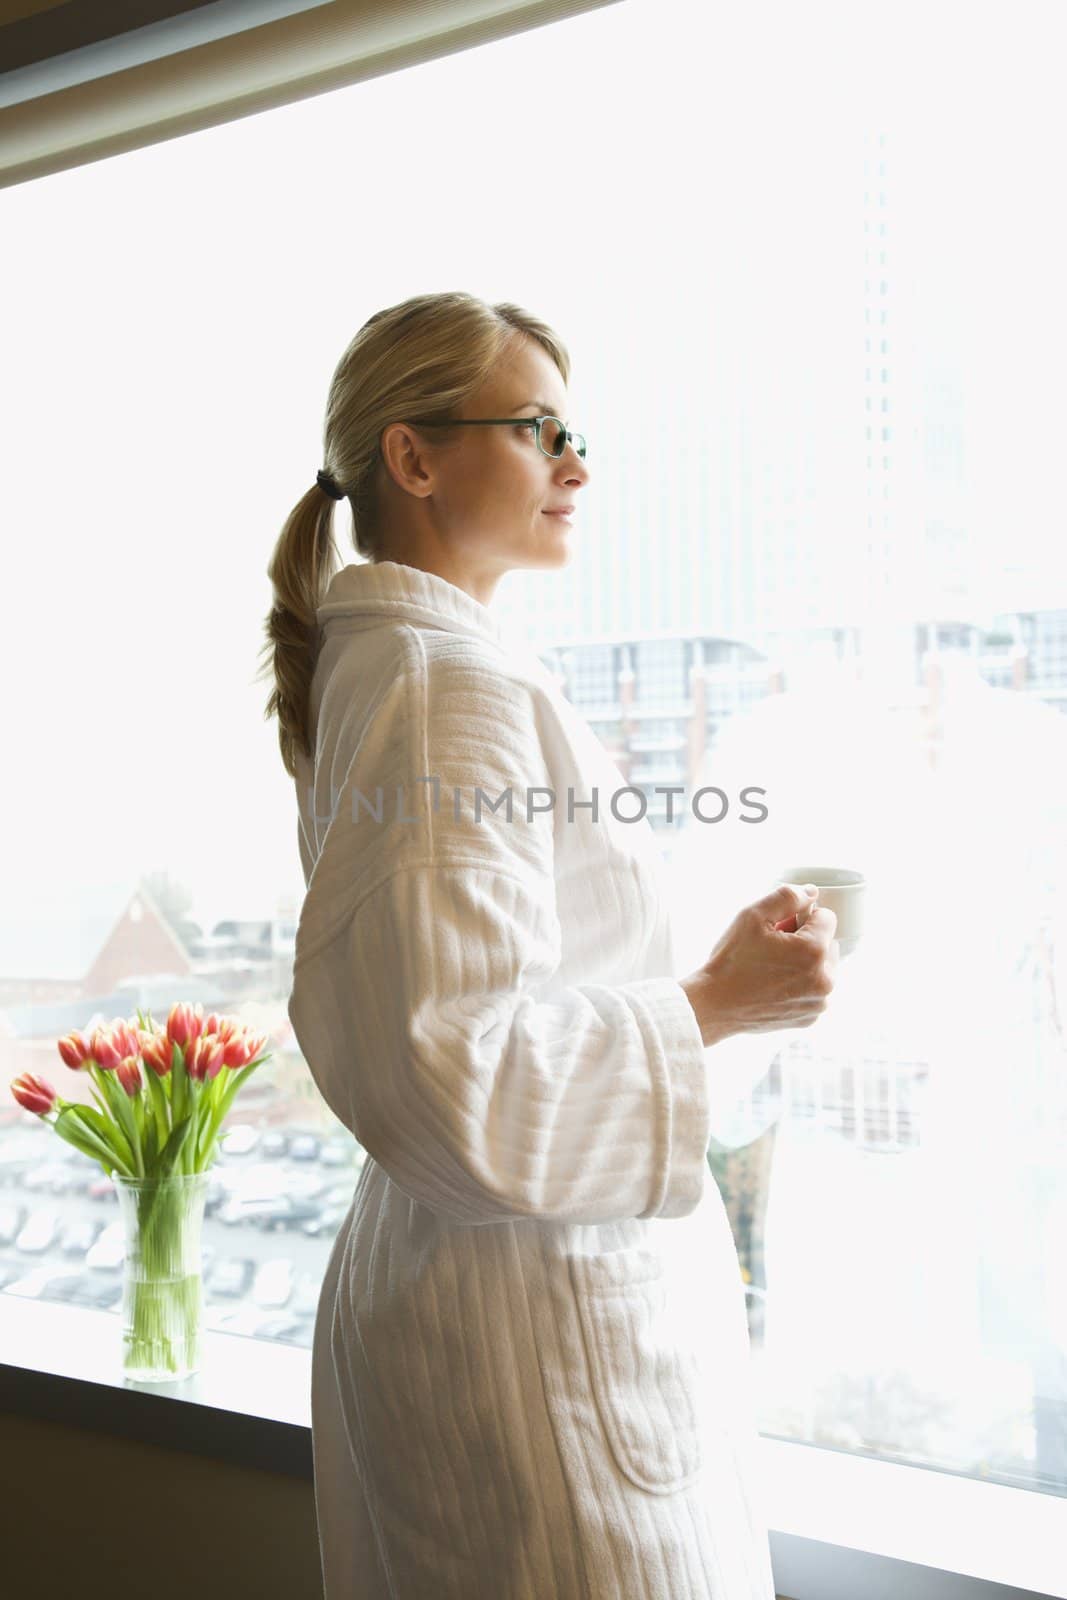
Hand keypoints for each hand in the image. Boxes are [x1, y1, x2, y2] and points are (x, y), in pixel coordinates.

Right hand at [681, 883, 838, 1045]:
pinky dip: (801, 985)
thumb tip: (811, 893)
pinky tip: (774, 984)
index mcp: (814, 951)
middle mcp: (824, 979)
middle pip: (828, 943)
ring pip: (823, 968)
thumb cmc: (731, 960)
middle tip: (775, 946)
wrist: (715, 1004)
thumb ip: (787, 896)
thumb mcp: (752, 916)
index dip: (803, 916)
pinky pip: (814, 991)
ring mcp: (818, 1002)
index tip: (781, 927)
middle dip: (807, 940)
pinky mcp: (810, 1017)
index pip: (827, 917)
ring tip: (773, 966)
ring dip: (806, 963)